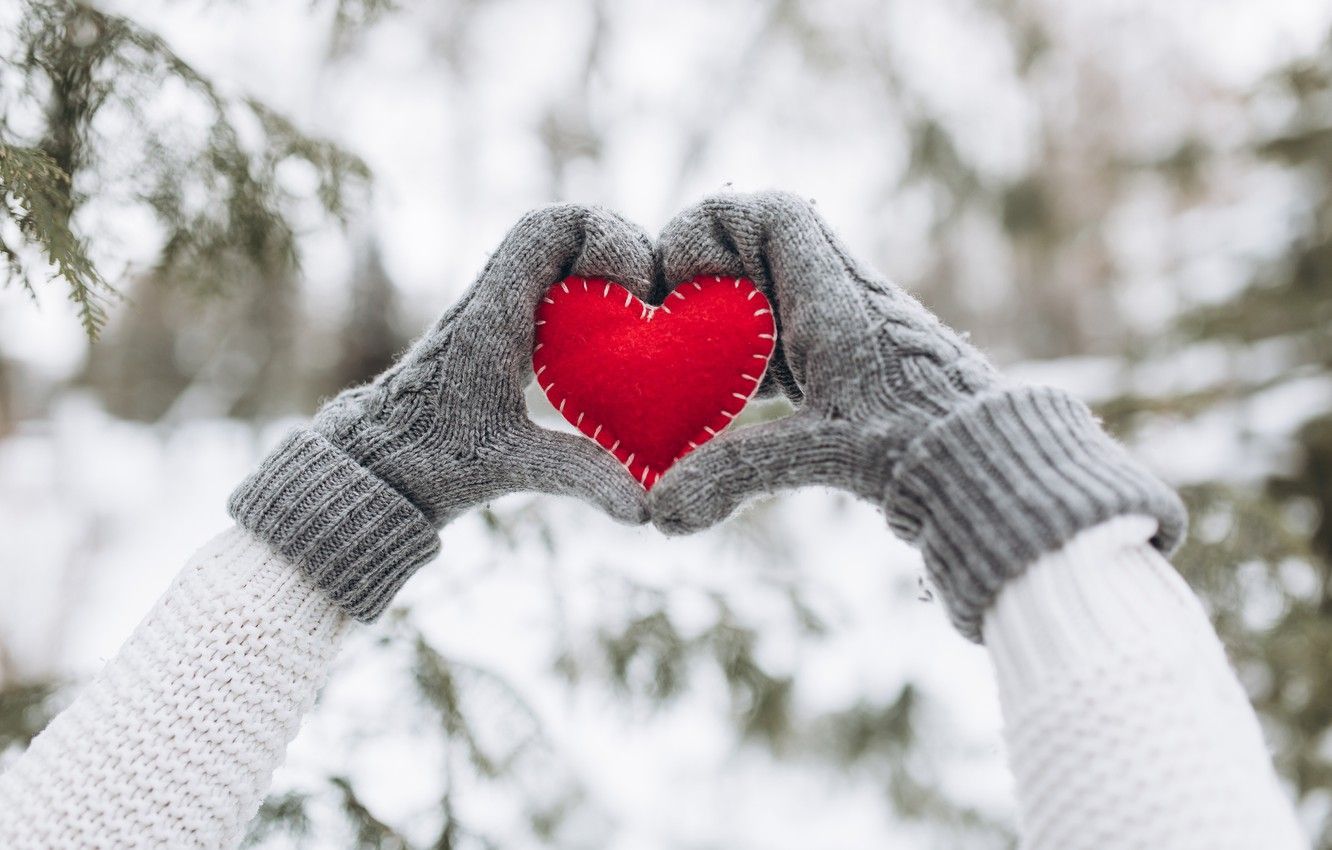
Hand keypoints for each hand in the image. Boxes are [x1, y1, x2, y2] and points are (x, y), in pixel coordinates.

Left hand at [230, 204, 653, 620]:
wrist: (375, 463)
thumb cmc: (432, 463)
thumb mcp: (511, 467)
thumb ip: (580, 477)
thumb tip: (645, 511)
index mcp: (494, 313)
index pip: (550, 226)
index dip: (605, 236)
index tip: (632, 286)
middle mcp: (494, 296)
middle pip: (563, 228)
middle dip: (616, 246)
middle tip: (643, 298)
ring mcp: (497, 308)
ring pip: (558, 251)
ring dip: (603, 268)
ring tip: (636, 313)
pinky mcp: (501, 327)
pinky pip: (551, 282)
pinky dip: (587, 292)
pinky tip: (610, 338)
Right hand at [651, 191, 1184, 639]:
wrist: (992, 462)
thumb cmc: (919, 444)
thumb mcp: (820, 453)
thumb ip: (734, 473)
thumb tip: (659, 514)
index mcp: (834, 294)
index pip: (771, 212)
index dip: (711, 227)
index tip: (679, 280)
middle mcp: (840, 295)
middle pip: (759, 244)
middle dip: (706, 280)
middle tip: (678, 328)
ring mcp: (843, 323)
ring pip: (767, 291)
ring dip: (723, 320)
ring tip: (696, 371)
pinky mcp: (845, 357)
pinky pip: (781, 330)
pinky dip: (746, 354)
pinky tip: (730, 401)